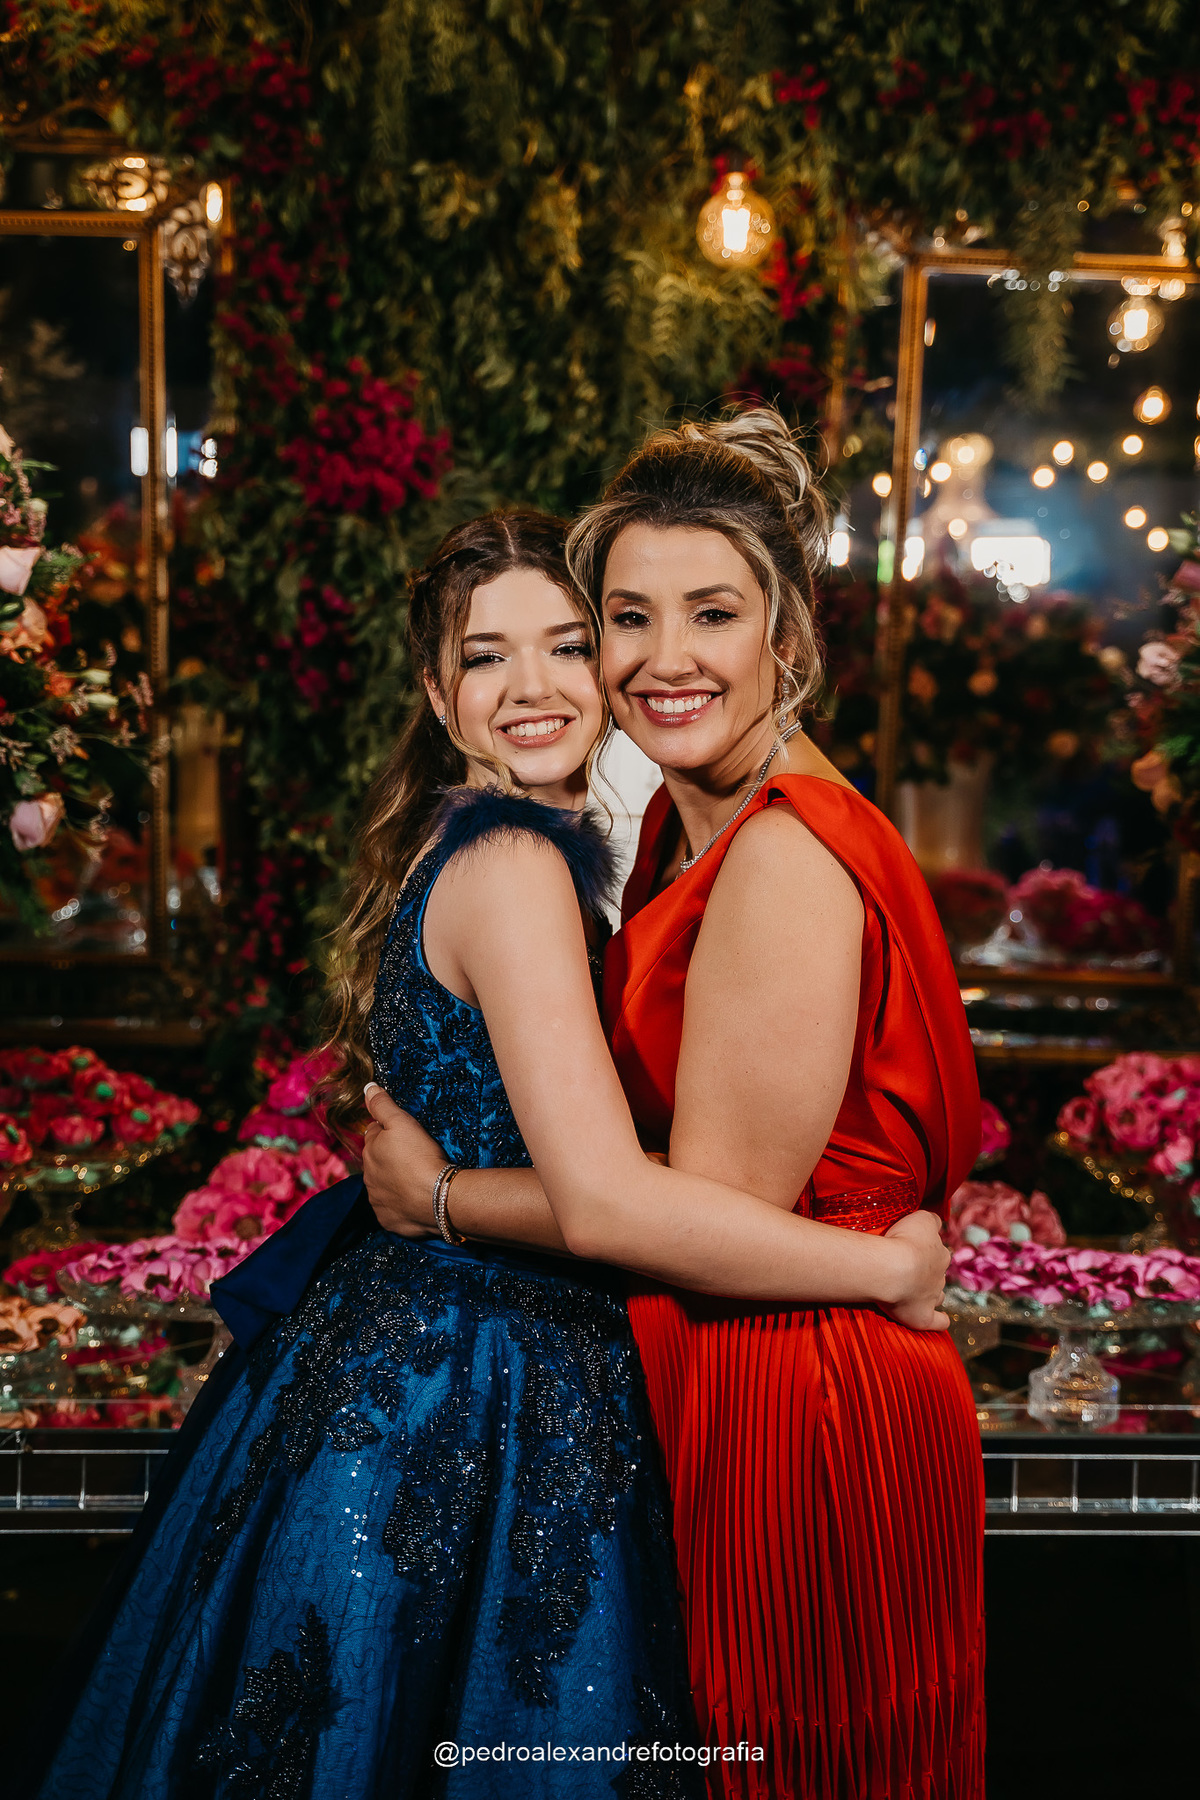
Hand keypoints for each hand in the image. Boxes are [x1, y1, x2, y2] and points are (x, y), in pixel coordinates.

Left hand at [362, 1083, 446, 1238]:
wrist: (438, 1198)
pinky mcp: (390, 1221)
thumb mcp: (402, 1122)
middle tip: (414, 1156)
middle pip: (378, 1162)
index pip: (374, 1135)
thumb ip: (382, 1105)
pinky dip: (401, 1205)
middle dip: (390, 1158)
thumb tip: (367, 1088)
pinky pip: (393, 1210)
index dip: (389, 1132)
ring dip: (395, 1182)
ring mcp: (378, 1202)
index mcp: (369, 1153)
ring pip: (384, 1186)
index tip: (405, 1134)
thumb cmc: (420, 1156)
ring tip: (417, 1179)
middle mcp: (368, 1179)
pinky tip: (416, 1199)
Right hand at [878, 1209, 950, 1332]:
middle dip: (927, 1272)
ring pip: (937, 1294)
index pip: (937, 1250)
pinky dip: (940, 1321)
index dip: (924, 1250)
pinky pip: (937, 1322)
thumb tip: (936, 1222)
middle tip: (906, 1268)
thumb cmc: (904, 1240)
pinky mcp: (922, 1316)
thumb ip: (932, 1219)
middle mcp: (939, 1275)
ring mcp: (932, 1297)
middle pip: (937, 1273)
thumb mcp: (920, 1218)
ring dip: (931, 1293)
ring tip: (916, 1292)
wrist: (892, 1268)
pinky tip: (940, 1320)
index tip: (910, 1248)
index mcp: (940, 1253)